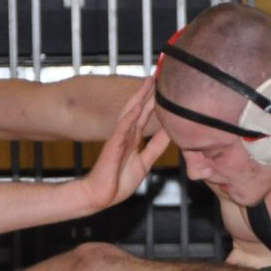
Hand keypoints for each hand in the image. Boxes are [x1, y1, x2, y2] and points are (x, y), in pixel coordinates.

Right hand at [80, 79, 169, 210]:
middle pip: (139, 108)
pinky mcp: (113, 146)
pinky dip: (130, 116)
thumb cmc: (118, 182)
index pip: (145, 116)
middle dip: (148, 92)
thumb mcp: (144, 162)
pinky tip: (137, 105)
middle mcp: (126, 135)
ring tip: (149, 82)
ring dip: (140, 97)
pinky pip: (122, 129)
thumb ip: (155, 147)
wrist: (101, 196)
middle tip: (158, 75)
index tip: (164, 88)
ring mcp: (119, 139)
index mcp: (133, 139)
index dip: (154, 102)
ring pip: (131, 113)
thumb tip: (169, 135)